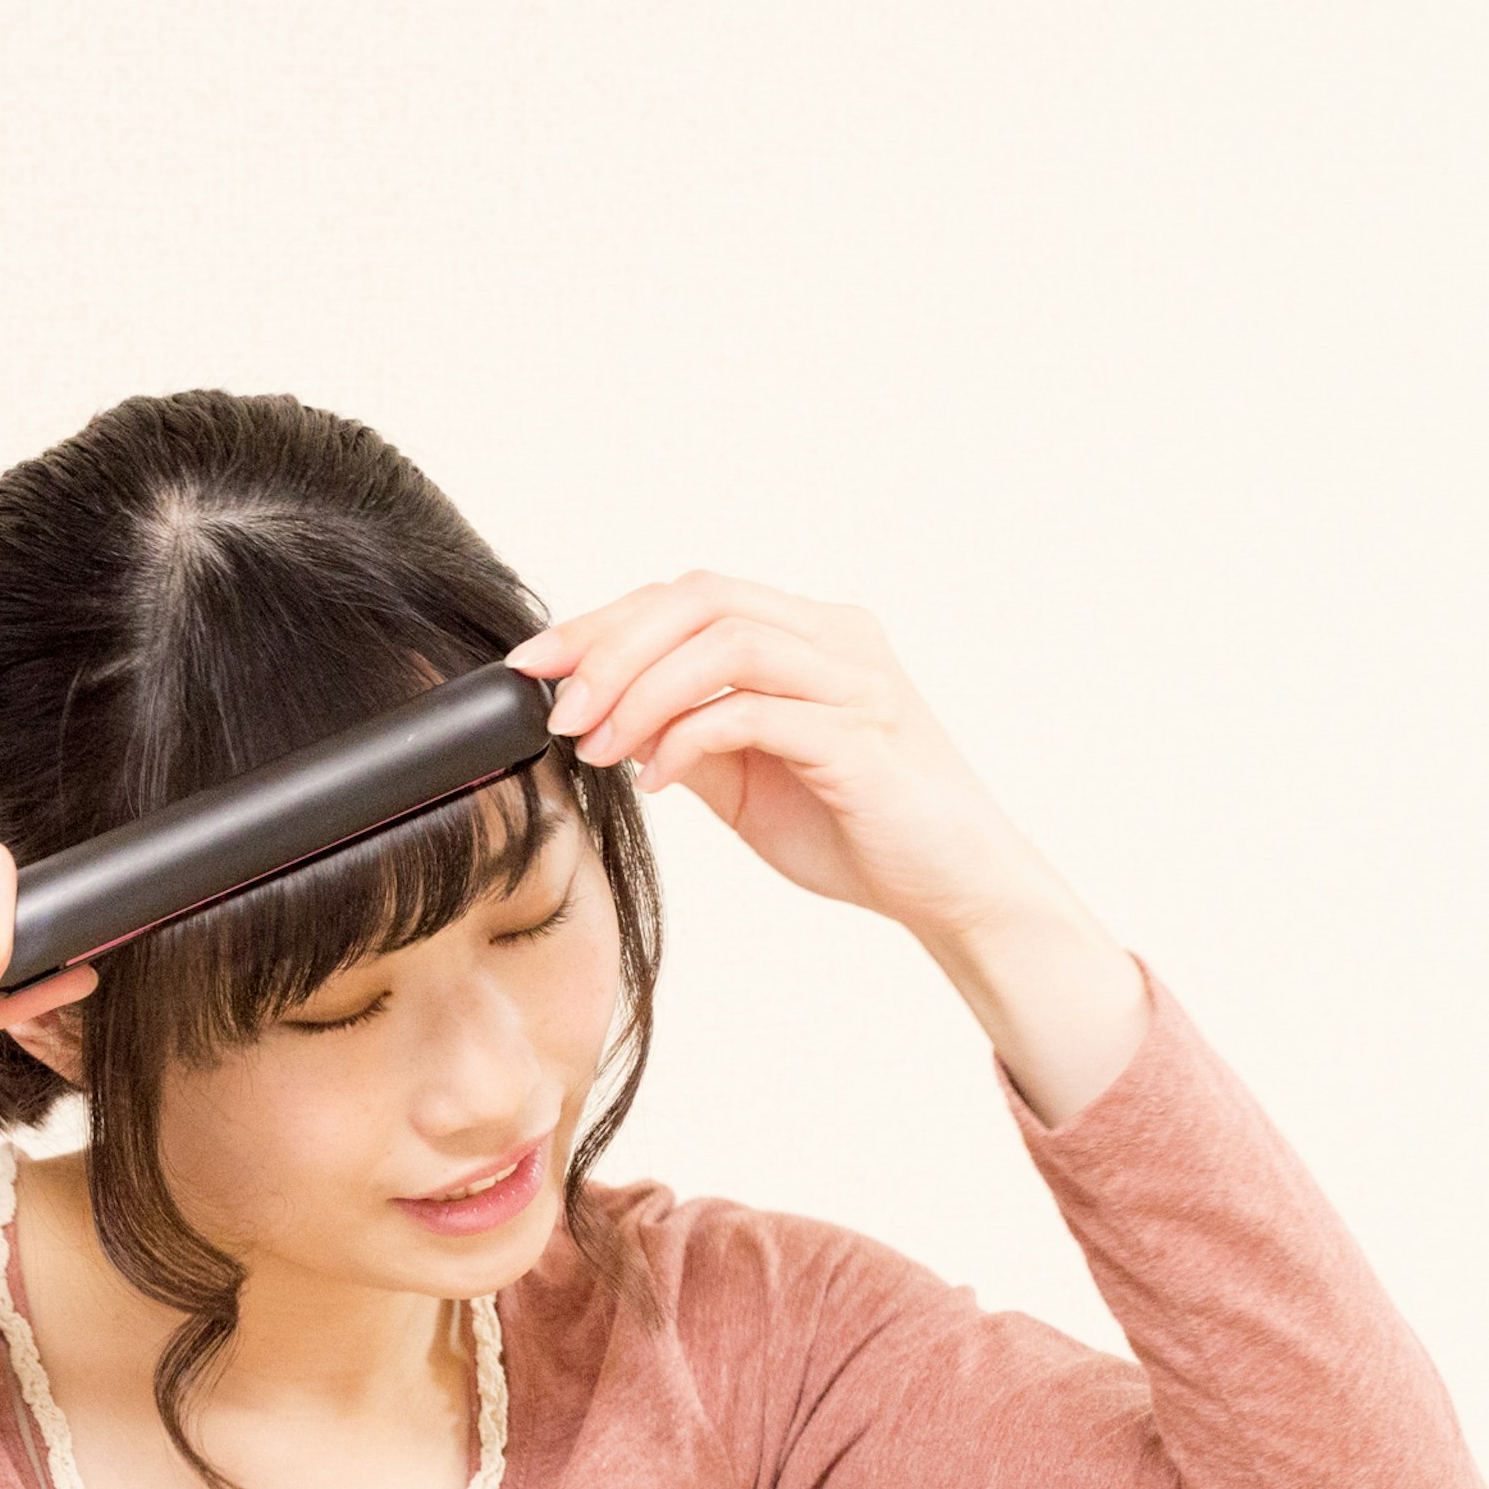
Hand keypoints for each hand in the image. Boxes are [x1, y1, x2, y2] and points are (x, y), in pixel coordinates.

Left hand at [504, 570, 1066, 940]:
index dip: (602, 623)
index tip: (534, 668)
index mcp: (809, 634)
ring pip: (726, 641)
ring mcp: (854, 681)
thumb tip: (603, 716)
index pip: (688, 597)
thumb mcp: (746, 779)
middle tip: (558, 710)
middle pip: (700, 598)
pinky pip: (755, 711)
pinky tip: (658, 779)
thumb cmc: (857, 830)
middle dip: (610, 647)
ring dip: (642, 690)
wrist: (954, 891)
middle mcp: (836, 638)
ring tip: (601, 748)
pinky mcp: (861, 738)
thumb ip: (689, 734)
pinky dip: (689, 738)